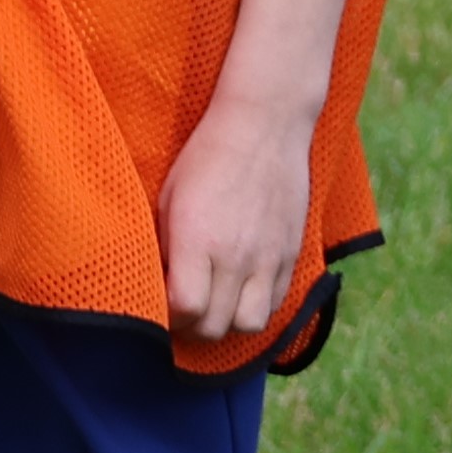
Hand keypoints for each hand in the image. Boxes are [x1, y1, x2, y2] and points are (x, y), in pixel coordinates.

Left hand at [156, 87, 314, 345]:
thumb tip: (160, 286)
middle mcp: (235, 255)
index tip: (161, 307)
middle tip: (185, 310)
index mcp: (198, 239)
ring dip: (230, 322)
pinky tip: (243, 288)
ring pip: (250, 325)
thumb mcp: (169, 197)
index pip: (184, 309)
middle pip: (215, 327)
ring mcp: (268, 257)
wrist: (264, 125)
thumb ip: (165, 248)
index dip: (168, 317)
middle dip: (194, 326)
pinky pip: (277, 302)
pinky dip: (258, 306)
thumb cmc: (206, 157)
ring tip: (218, 303)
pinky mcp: (291, 253)